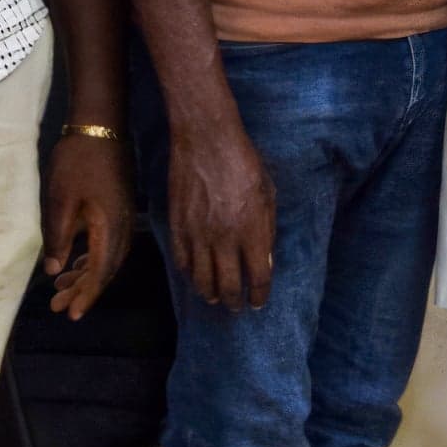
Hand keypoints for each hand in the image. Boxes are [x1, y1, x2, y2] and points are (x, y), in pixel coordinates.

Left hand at [40, 124, 133, 319]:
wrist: (100, 127)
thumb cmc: (77, 162)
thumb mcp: (60, 201)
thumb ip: (58, 238)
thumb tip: (55, 270)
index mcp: (109, 228)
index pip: (100, 272)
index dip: (86, 295)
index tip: (70, 314)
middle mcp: (122, 227)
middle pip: (106, 270)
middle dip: (83, 290)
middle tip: (58, 307)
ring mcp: (123, 218)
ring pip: (108, 258)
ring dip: (87, 276)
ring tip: (62, 288)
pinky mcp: (118, 209)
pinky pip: (108, 245)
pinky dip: (93, 259)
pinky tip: (77, 263)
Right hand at [166, 127, 273, 310]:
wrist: (206, 140)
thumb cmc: (244, 162)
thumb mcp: (268, 194)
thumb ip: (267, 230)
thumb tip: (264, 261)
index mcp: (253, 231)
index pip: (258, 277)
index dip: (259, 295)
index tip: (259, 302)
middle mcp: (225, 239)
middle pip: (229, 285)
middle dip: (234, 301)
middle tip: (235, 307)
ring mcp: (198, 234)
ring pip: (202, 279)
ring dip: (210, 293)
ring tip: (215, 297)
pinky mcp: (177, 226)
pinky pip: (182, 261)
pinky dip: (189, 274)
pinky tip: (194, 276)